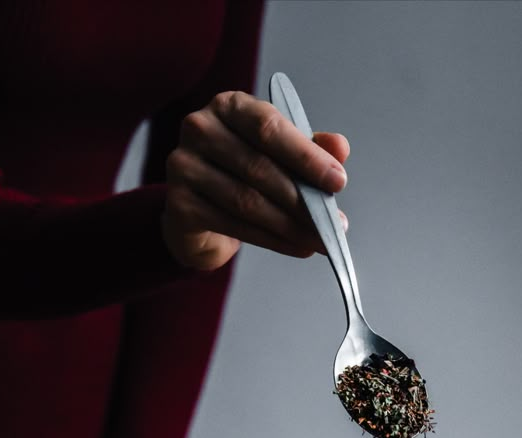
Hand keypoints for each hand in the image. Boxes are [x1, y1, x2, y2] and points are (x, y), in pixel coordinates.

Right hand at [162, 89, 349, 270]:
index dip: (306, 156)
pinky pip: (235, 225)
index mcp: (229, 106)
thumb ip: (309, 148)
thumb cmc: (244, 173)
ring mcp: (184, 166)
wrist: (199, 211)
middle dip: (303, 200)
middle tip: (335, 223)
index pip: (269, 127)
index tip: (338, 181)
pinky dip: (273, 240)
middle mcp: (200, 128)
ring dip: (291, 226)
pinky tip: (298, 247)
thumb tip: (340, 147)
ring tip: (321, 240)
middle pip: (259, 168)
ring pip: (248, 201)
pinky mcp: (180, 205)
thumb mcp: (280, 154)